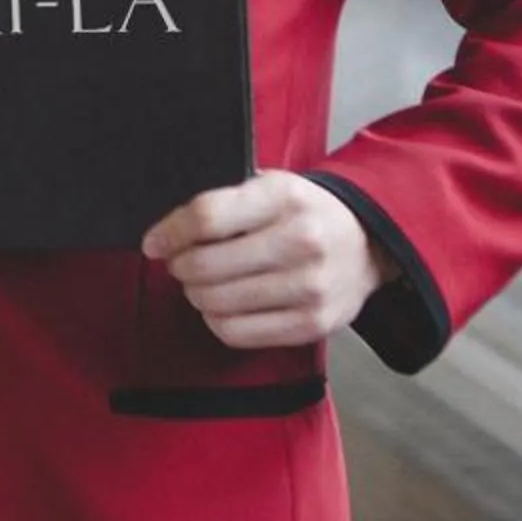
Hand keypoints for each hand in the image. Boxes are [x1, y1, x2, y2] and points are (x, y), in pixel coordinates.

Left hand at [142, 172, 390, 348]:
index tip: (153, 242)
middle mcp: (301, 242)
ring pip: (218, 303)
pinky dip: (217, 321)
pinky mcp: (313, 324)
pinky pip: (238, 333)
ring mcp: (310, 287)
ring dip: (196, 295)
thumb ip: (224, 203)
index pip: (207, 217)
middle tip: (179, 263)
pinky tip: (222, 307)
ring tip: (202, 283)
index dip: (170, 232)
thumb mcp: (270, 186)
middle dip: (179, 266)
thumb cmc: (304, 212)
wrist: (368, 241)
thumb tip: (167, 232)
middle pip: (206, 265)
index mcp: (283, 197)